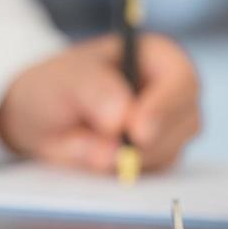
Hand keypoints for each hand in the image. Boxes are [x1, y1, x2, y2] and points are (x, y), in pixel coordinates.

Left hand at [0, 34, 200, 173]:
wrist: (39, 117)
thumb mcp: (65, 79)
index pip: (181, 80)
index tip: (137, 132)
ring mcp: (169, 126)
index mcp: (158, 56)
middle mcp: (172, 91)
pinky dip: (125, 170)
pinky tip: (94, 155)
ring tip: (84, 145)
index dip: (164, 107)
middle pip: (187, 120)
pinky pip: (153, 173)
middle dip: (149, 142)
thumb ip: (95, 92)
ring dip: (131, 158)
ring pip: (171, 151)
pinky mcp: (158, 156)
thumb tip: (121, 120)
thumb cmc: (55, 86)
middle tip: (106, 153)